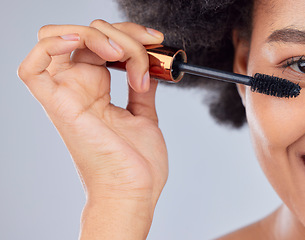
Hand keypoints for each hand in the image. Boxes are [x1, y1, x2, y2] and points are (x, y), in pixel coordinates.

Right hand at [18, 20, 167, 207]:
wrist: (134, 192)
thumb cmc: (137, 164)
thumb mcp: (144, 116)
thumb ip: (141, 89)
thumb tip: (148, 66)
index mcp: (95, 92)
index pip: (100, 44)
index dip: (128, 34)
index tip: (155, 41)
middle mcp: (78, 89)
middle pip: (85, 35)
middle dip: (122, 32)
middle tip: (148, 47)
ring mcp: (66, 96)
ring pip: (60, 40)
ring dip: (98, 35)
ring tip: (124, 54)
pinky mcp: (60, 108)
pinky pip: (32, 70)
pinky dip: (50, 46)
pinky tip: (79, 42)